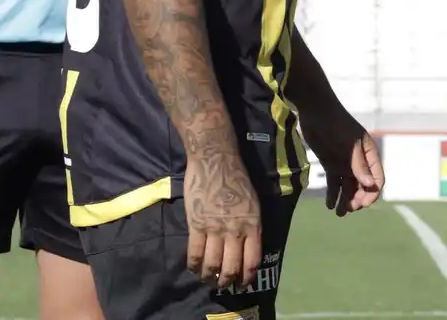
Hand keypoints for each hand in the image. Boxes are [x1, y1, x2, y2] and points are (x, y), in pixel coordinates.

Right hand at [183, 145, 260, 292]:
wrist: (216, 160)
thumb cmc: (237, 179)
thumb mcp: (253, 202)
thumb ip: (250, 224)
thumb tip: (248, 244)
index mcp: (253, 224)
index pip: (252, 259)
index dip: (247, 276)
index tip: (244, 283)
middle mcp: (235, 230)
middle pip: (231, 267)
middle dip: (227, 281)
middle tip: (223, 285)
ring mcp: (215, 229)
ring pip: (211, 263)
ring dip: (209, 276)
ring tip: (208, 280)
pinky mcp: (196, 225)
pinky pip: (194, 252)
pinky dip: (193, 265)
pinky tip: (194, 268)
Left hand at [302, 106, 383, 216]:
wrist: (316, 111)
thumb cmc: (336, 124)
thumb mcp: (349, 144)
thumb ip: (358, 164)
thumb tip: (370, 185)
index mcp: (369, 153)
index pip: (376, 178)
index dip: (371, 193)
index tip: (362, 205)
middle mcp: (359, 160)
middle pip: (363, 185)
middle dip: (357, 199)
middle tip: (347, 210)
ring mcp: (344, 162)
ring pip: (348, 186)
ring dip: (345, 200)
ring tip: (338, 213)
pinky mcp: (330, 163)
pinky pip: (335, 182)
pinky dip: (333, 194)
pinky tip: (329, 204)